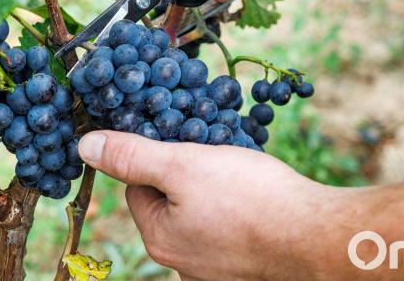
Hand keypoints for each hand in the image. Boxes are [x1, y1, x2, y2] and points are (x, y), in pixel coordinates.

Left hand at [76, 130, 348, 279]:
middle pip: (171, 200)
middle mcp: (183, 261)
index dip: (156, 156)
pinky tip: (259, 191)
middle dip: (188, 169)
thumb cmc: (250, 198)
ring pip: (204, 210)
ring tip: (240, 168)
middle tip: (214, 148)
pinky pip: (232, 224)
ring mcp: (218, 266)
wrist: (319, 236)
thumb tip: (84, 145)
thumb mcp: (183, 165)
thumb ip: (133, 155)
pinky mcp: (249, 264)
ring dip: (216, 184)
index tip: (180, 136)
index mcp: (160, 238)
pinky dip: (240, 204)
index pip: (138, 187)